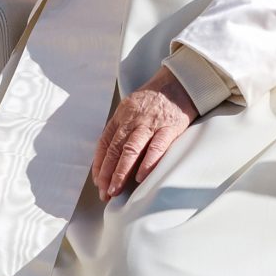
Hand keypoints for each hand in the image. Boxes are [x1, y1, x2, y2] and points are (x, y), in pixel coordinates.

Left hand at [92, 66, 195, 200]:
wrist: (178, 82)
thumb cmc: (154, 99)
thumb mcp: (132, 108)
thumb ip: (123, 128)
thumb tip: (112, 155)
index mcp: (122, 115)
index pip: (105, 141)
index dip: (99, 162)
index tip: (97, 181)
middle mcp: (133, 119)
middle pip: (115, 148)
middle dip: (107, 172)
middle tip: (103, 193)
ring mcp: (150, 123)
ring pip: (131, 149)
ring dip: (121, 171)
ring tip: (115, 190)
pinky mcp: (169, 127)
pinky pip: (157, 147)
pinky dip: (148, 163)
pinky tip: (141, 178)